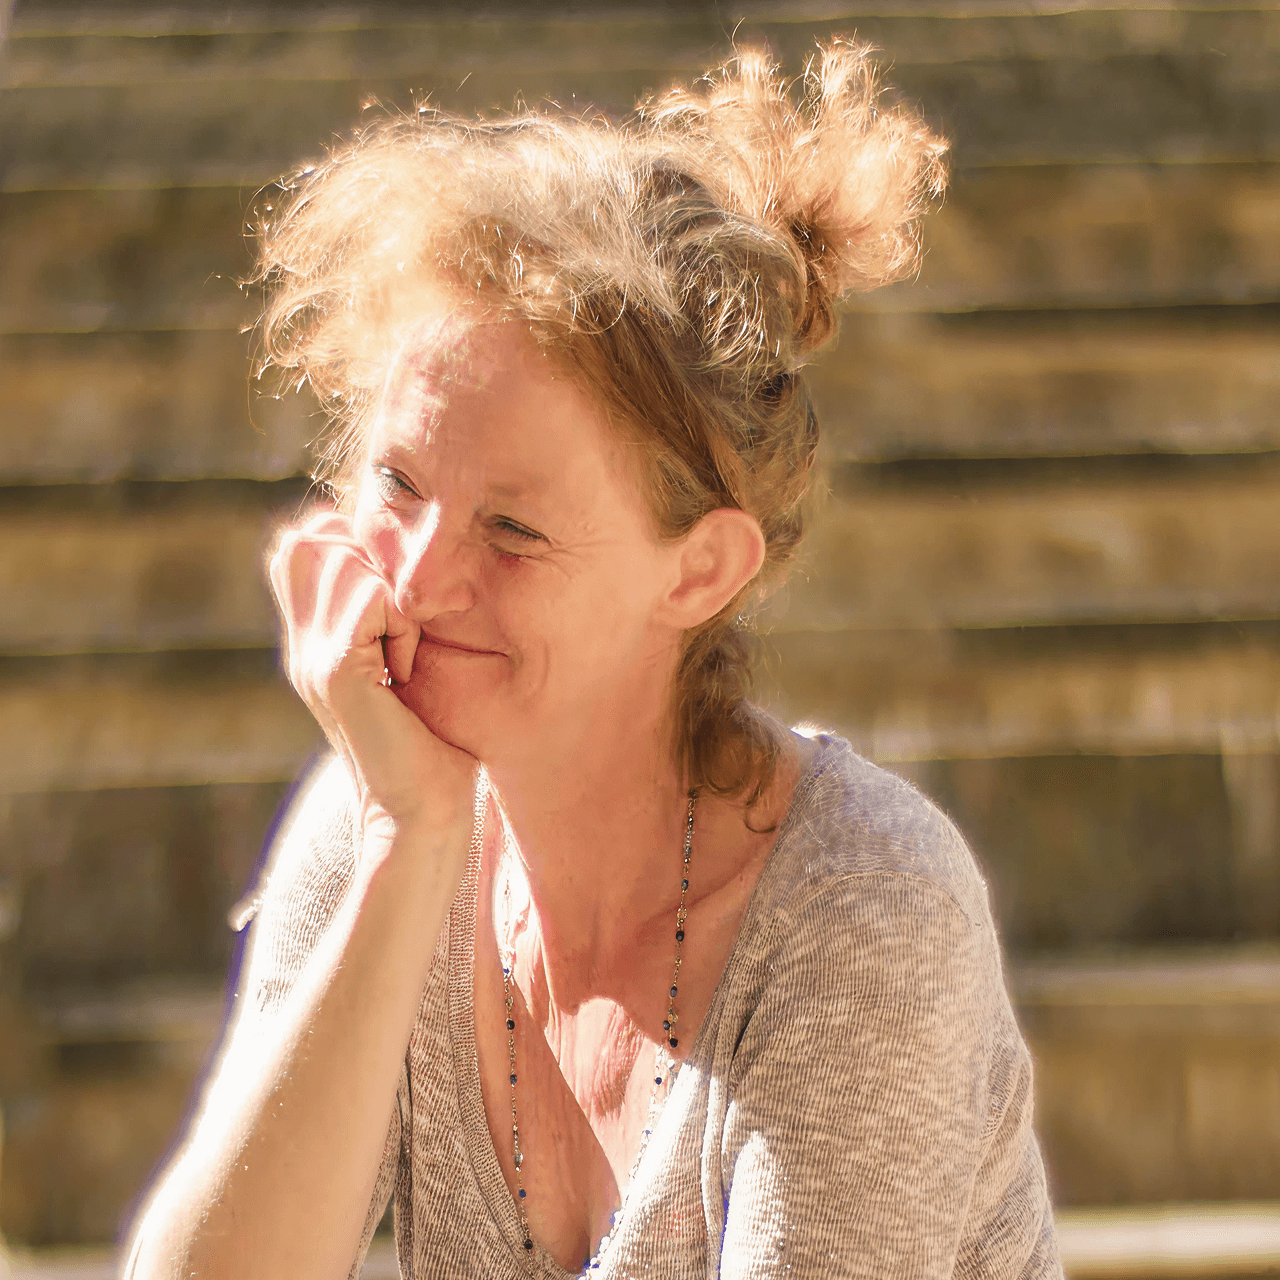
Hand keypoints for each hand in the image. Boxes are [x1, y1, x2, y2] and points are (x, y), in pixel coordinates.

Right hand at [269, 509, 476, 854]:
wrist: (424, 809)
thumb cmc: (432, 741)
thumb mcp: (405, 662)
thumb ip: (391, 615)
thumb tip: (406, 557)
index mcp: (313, 640)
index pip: (302, 542)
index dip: (350, 541)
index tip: (396, 600)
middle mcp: (302, 644)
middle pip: (311, 538)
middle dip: (370, 559)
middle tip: (403, 624)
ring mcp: (311, 657)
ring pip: (342, 559)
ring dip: (393, 595)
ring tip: (405, 651)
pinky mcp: (335, 673)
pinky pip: (372, 598)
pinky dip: (405, 624)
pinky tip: (407, 670)